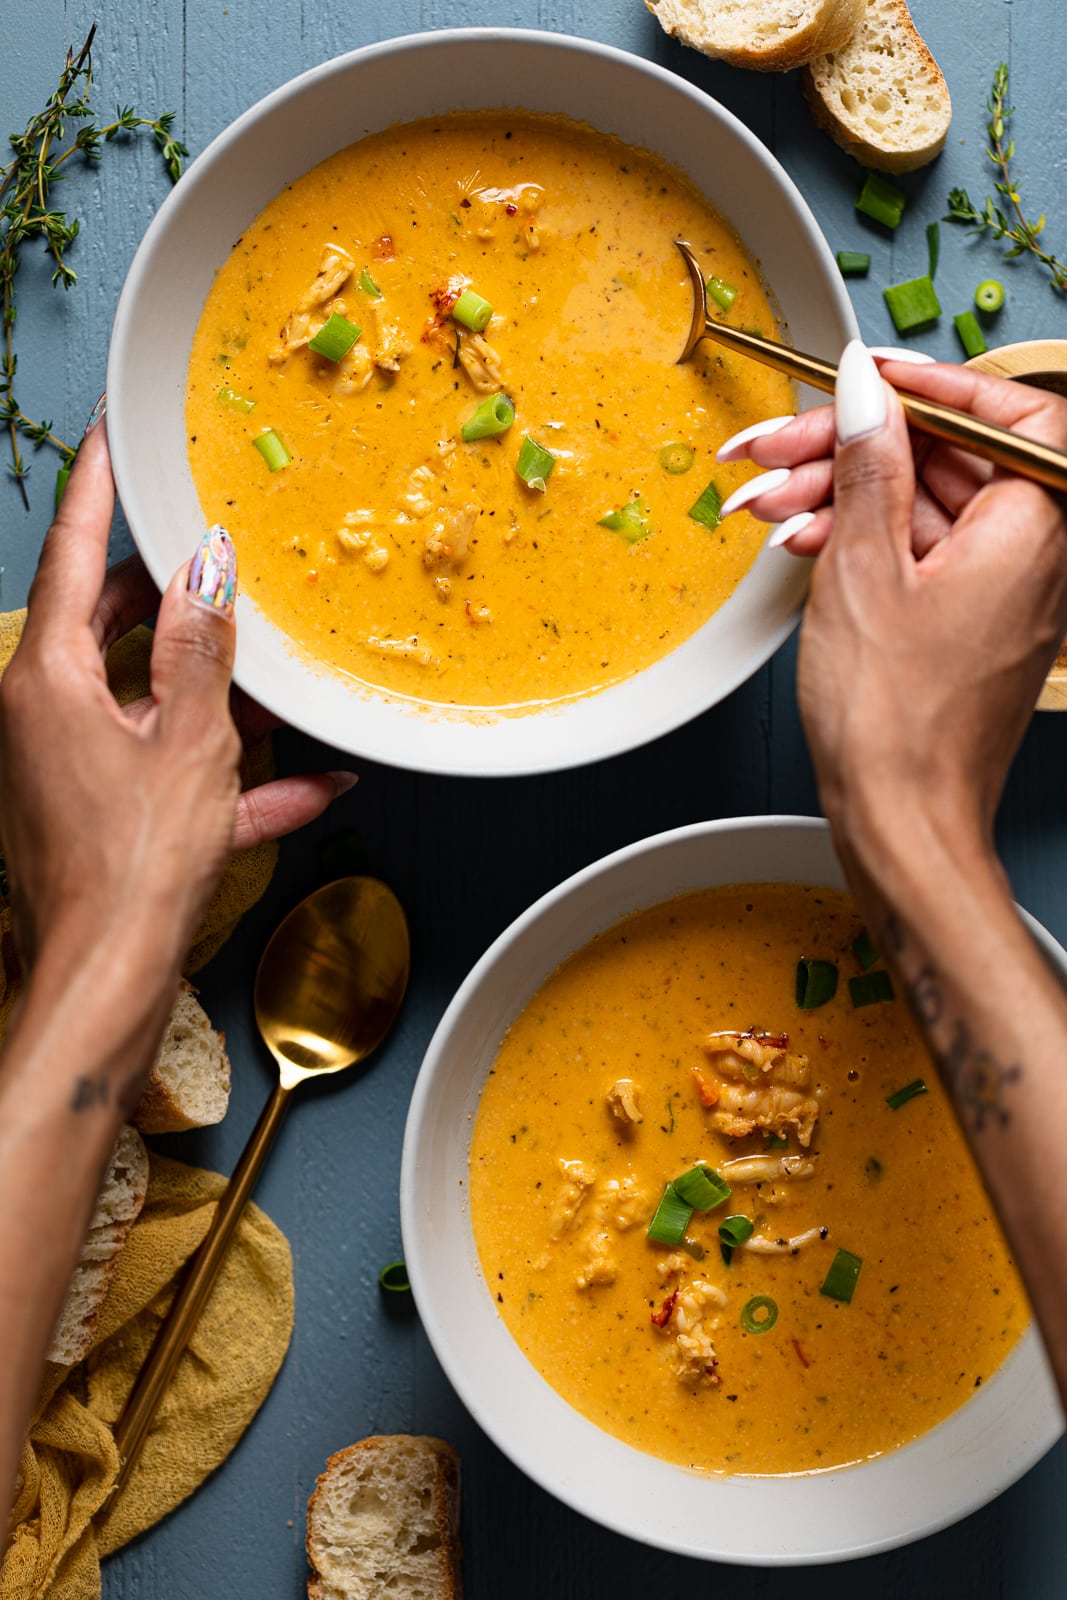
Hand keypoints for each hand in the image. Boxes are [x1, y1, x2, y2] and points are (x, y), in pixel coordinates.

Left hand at [0, 419, 350, 975]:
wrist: (107, 979)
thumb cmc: (137, 863)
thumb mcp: (191, 742)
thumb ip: (203, 651)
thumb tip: (208, 573)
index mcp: (47, 679)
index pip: (75, 557)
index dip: (99, 490)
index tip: (112, 435)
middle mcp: (40, 712)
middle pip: (104, 623)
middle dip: (169, 593)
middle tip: (214, 553)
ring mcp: (61, 762)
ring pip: (139, 695)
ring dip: (207, 688)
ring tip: (273, 674)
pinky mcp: (89, 808)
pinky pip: (157, 767)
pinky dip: (218, 771)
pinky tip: (306, 785)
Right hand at [752, 344, 1066, 851]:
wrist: (902, 821)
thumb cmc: (896, 722)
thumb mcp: (863, 567)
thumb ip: (867, 462)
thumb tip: (866, 385)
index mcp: (1036, 524)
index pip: (1003, 410)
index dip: (927, 384)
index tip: (864, 378)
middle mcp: (1034, 551)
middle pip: (947, 457)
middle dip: (852, 447)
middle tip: (777, 449)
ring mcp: (1000, 588)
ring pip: (921, 504)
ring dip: (839, 495)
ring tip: (765, 504)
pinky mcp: (967, 619)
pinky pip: (917, 552)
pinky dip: (859, 542)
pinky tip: (800, 542)